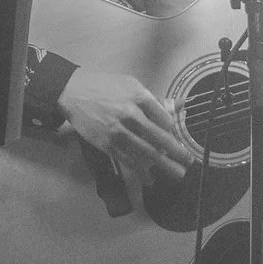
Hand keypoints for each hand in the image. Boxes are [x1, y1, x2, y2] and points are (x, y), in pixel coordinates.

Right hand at [58, 67, 195, 181]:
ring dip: (163, 166)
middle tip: (188, 162)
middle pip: (159, 138)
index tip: (178, 139)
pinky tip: (150, 179)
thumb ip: (155, 98)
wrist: (74, 92)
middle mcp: (130, 114)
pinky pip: (127, 160)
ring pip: (145, 152)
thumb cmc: (105, 86)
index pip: (164, 118)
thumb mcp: (131, 84)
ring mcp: (118, 131)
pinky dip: (140, 171)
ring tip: (177, 175)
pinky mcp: (106, 143)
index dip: (173, 131)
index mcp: (139, 97)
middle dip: (176, 152)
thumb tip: (181, 103)